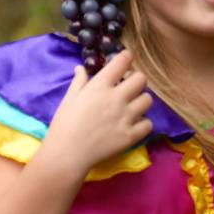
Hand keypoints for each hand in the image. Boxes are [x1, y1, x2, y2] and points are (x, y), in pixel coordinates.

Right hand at [42, 50, 153, 172]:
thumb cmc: (64, 125)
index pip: (122, 61)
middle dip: (136, 80)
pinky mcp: (131, 136)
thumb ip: (80, 81)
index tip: (124, 62)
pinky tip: (133, 124)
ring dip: (141, 101)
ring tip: (132, 107)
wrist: (66, 155)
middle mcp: (116, 98)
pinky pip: (148, 123)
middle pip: (141, 79)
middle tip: (128, 87)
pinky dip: (143, 123)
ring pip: (148, 100)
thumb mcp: (69, 99)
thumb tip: (81, 68)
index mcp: (99, 86)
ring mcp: (126, 117)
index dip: (126, 58)